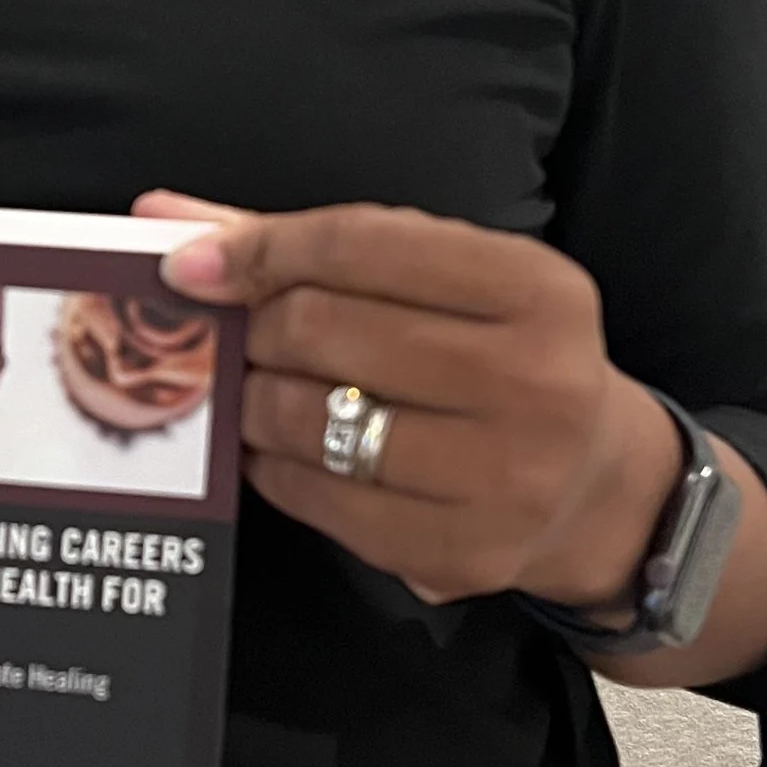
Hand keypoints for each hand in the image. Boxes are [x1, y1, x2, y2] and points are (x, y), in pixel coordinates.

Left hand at [138, 193, 680, 611]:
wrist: (598, 484)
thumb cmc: (502, 356)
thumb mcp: (446, 281)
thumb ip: (314, 245)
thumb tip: (168, 218)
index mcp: (536, 288)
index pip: (363, 244)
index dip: (261, 248)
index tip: (192, 264)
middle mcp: (535, 378)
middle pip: (328, 329)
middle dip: (257, 328)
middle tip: (241, 335)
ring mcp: (505, 474)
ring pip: (312, 418)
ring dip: (254, 400)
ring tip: (255, 390)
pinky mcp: (464, 549)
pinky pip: (321, 499)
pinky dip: (275, 468)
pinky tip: (279, 450)